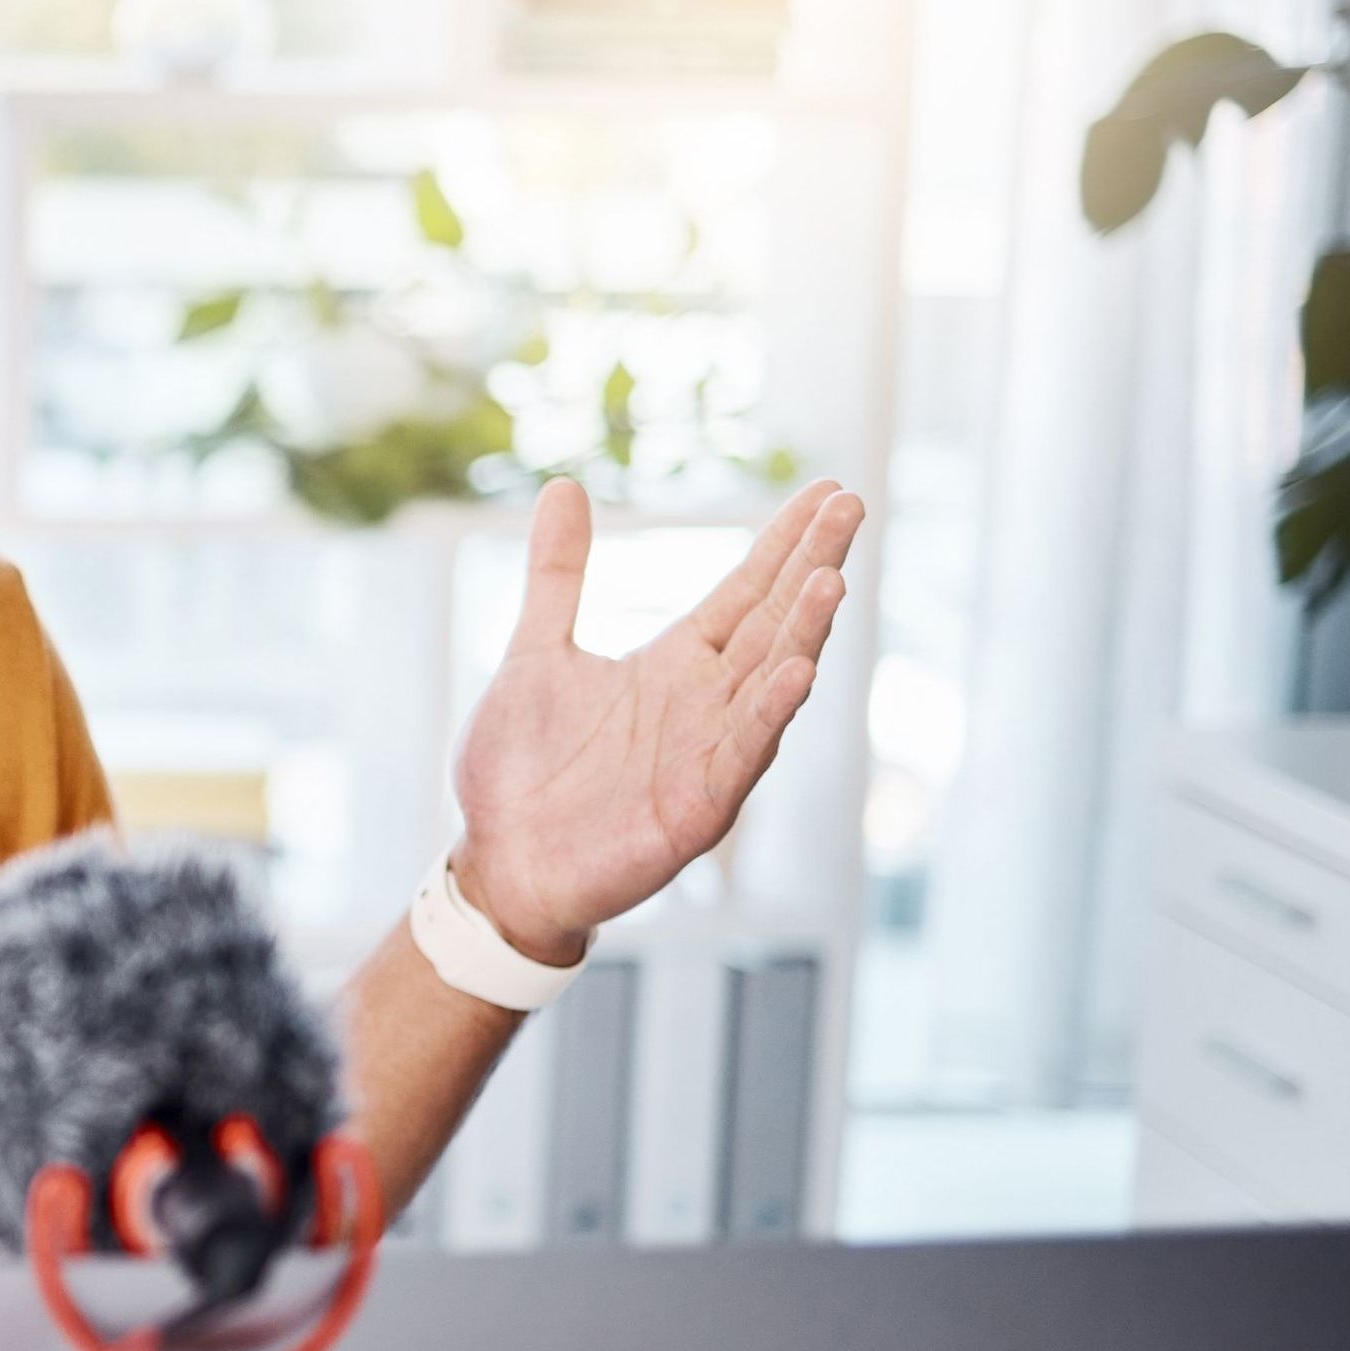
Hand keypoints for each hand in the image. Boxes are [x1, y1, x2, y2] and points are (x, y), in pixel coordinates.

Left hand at [451, 477, 864, 961]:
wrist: (499, 863)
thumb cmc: (521, 768)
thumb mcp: (534, 652)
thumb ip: (557, 576)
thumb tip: (563, 487)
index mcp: (673, 665)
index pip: (744, 591)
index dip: (784, 543)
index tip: (827, 490)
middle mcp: (704, 704)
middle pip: (771, 623)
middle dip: (812, 566)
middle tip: (850, 505)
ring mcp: (707, 755)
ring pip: (769, 683)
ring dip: (803, 634)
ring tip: (832, 578)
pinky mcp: (696, 809)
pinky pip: (740, 755)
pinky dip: (768, 714)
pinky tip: (796, 671)